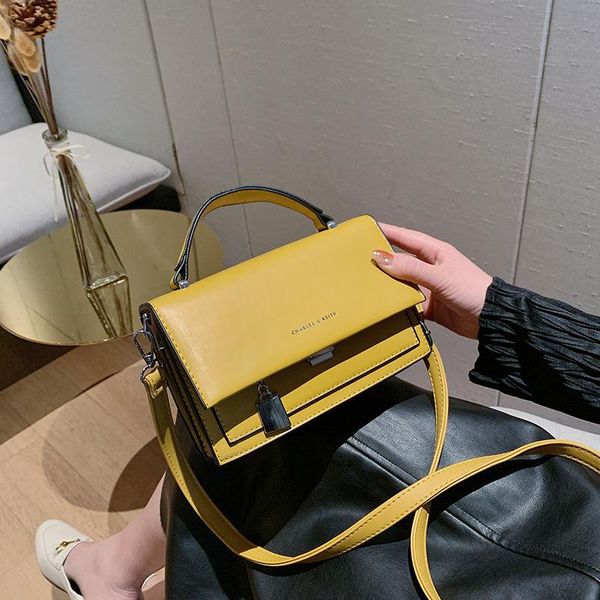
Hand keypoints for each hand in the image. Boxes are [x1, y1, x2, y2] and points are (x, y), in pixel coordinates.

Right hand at [372, 224, 492, 338]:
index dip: (385, 231)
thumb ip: (410, 269)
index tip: (366, 229)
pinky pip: (406, 304)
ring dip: (388, 287)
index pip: (404, 237)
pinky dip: (398, 307)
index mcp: (434, 252)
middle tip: (359, 262)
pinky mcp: (428, 306)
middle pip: (398, 262)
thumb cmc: (474, 290)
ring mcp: (428, 287)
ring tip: (369, 288)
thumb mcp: (439, 276)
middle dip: (381, 262)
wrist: (491, 319)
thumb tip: (382, 258)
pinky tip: (387, 309)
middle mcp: (429, 268)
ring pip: (400, 284)